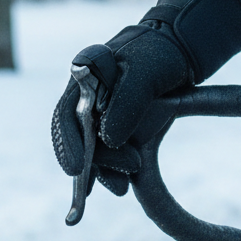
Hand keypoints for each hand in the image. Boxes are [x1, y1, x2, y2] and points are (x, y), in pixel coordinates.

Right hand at [51, 23, 190, 195]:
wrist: (175, 53)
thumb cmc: (158, 54)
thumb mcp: (146, 72)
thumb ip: (128, 100)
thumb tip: (109, 139)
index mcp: (84, 76)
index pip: (65, 113)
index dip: (67, 143)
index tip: (76, 169)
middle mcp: (85, 98)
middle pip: (78, 137)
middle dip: (96, 162)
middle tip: (126, 173)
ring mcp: (98, 114)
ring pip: (92, 149)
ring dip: (105, 170)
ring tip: (122, 187)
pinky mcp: (113, 126)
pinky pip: (107, 152)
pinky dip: (112, 169)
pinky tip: (120, 186)